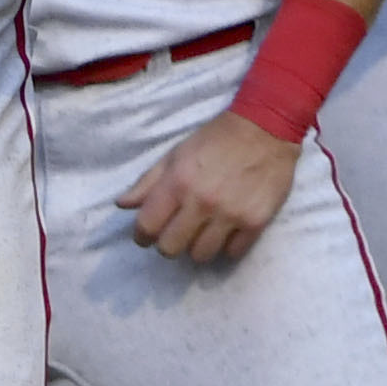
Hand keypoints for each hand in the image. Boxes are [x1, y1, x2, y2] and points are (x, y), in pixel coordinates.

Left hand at [121, 110, 299, 262]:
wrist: (264, 129)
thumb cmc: (214, 140)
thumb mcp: (175, 154)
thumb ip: (147, 182)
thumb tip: (122, 205)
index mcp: (177, 183)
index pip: (147, 226)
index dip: (141, 236)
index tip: (146, 236)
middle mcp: (202, 202)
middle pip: (170, 249)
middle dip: (167, 245)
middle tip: (175, 235)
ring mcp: (231, 214)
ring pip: (201, 256)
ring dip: (197, 248)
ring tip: (201, 234)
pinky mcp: (257, 222)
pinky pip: (233, 253)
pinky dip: (226, 247)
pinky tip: (225, 233)